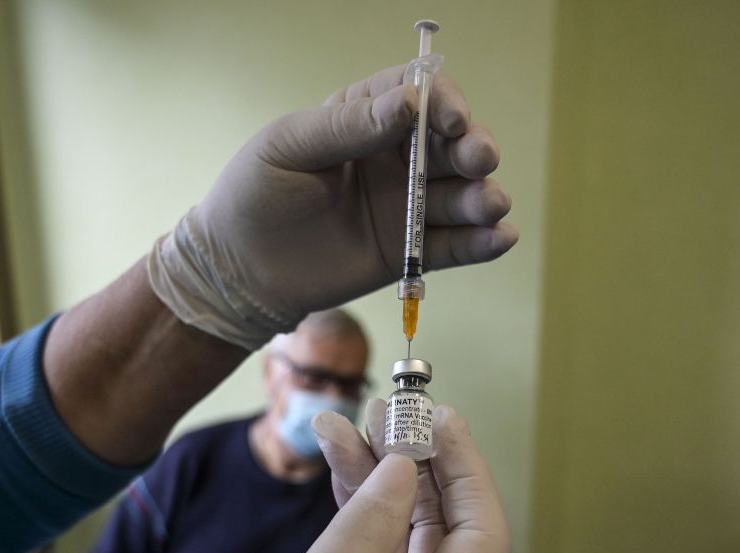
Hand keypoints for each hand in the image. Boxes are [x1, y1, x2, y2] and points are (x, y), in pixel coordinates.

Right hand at [144, 403, 509, 552]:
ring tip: (356, 419)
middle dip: (421, 466)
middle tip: (395, 407)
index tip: (440, 417)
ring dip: (384, 479)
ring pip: (409, 536)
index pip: (482, 542)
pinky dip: (361, 508)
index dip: (465, 472)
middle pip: (447, 533)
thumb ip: (366, 523)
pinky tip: (343, 460)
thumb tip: (405, 462)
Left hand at [145, 65, 517, 349]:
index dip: (444, 102)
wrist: (239, 270)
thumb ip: (348, 126)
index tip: (452, 118)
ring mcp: (406, 206)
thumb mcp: (290, 147)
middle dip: (474, 149)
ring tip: (491, 205)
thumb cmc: (255, 194)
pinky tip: (499, 239)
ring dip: (484, 197)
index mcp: (365, 117)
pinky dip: (482, 243)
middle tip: (480, 160)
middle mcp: (395, 158)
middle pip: (452, 145)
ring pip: (461, 195)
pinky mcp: (408, 252)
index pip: (419, 95)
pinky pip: (454, 245)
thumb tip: (408, 104)